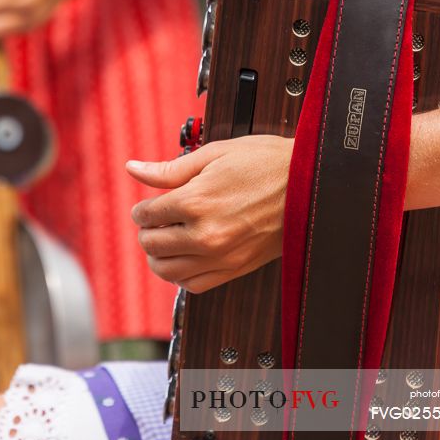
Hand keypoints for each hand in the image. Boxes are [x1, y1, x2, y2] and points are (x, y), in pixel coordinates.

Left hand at [127, 134, 291, 292]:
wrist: (307, 184)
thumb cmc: (262, 163)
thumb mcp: (213, 154)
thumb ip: (169, 169)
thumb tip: (133, 168)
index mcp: (196, 201)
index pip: (147, 215)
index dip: (141, 209)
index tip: (146, 204)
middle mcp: (205, 234)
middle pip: (151, 244)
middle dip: (146, 230)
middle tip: (154, 220)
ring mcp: (220, 256)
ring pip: (167, 270)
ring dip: (157, 256)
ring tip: (165, 239)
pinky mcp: (235, 269)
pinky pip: (193, 285)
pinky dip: (180, 274)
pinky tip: (184, 256)